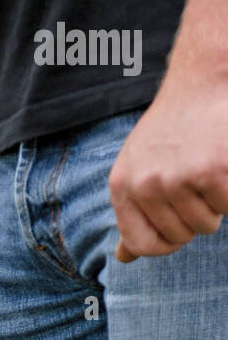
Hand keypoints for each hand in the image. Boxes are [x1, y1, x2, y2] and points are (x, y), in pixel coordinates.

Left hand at [109, 78, 227, 261]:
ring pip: (206, 225)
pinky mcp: (210, 171)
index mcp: (122, 186)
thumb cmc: (172, 131)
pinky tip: (223, 161)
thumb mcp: (138, 169)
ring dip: (216, 204)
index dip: (167, 242)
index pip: (141, 245)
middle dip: (196, 215)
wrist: (202, 81)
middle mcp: (144, 184)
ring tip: (208, 168)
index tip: (178, 224)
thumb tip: (123, 259)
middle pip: (180, 236)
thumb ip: (133, 213)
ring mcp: (176, 178)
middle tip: (196, 178)